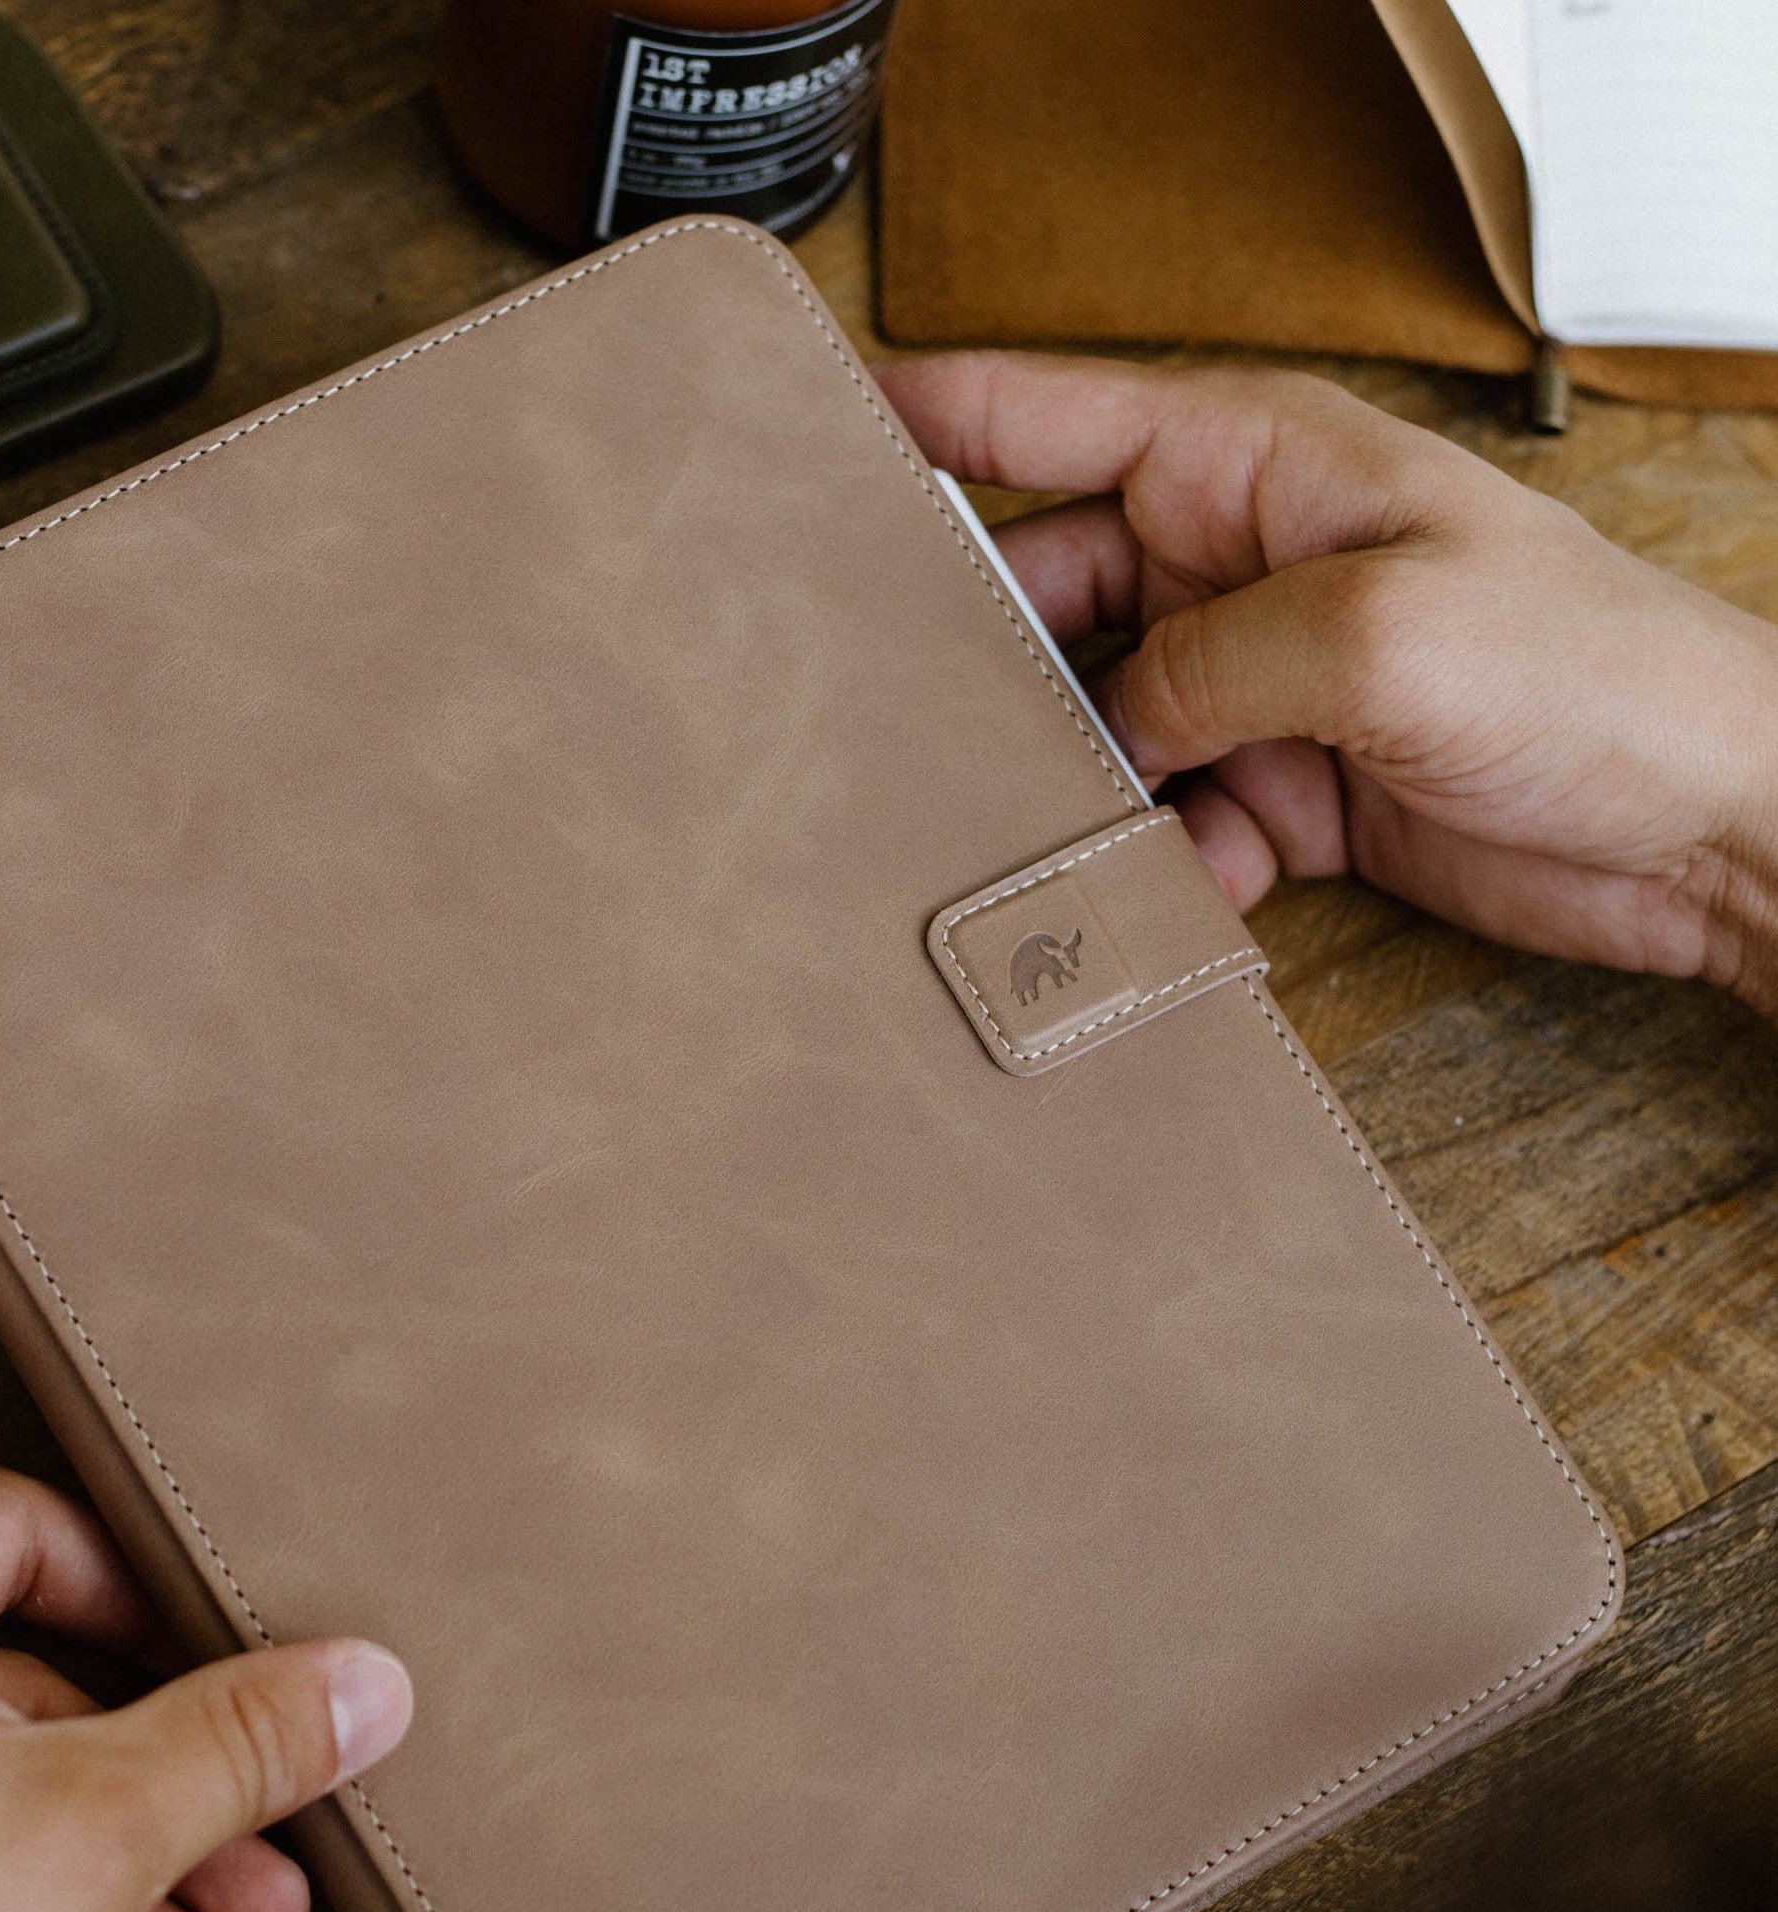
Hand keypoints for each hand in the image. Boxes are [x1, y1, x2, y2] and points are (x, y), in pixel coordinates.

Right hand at [878, 352, 1777, 1017]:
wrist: (1709, 826)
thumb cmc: (1596, 675)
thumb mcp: (1377, 634)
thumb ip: (1207, 662)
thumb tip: (1109, 720)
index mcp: (1256, 464)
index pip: (1053, 418)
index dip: (934, 418)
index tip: (824, 442)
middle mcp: (1242, 561)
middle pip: (1051, 594)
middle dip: (988, 662)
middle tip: (911, 727)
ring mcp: (1261, 677)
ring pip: (1099, 724)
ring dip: (1075, 786)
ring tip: (1048, 832)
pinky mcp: (1287, 783)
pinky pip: (1170, 821)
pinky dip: (1164, 863)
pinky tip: (1192, 890)